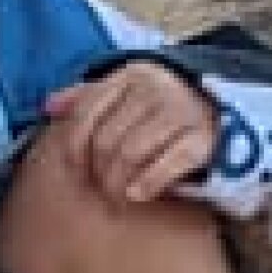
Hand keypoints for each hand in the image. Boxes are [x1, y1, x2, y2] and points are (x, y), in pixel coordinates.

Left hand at [42, 58, 217, 205]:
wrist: (223, 113)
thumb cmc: (160, 111)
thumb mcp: (126, 94)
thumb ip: (88, 99)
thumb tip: (48, 105)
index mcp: (131, 75)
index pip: (86, 111)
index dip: (73, 146)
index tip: (75, 170)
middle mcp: (155, 88)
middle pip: (105, 139)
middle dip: (97, 172)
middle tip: (99, 190)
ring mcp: (181, 111)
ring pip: (129, 154)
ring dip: (117, 183)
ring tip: (116, 197)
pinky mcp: (203, 139)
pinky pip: (165, 166)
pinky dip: (146, 184)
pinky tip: (137, 195)